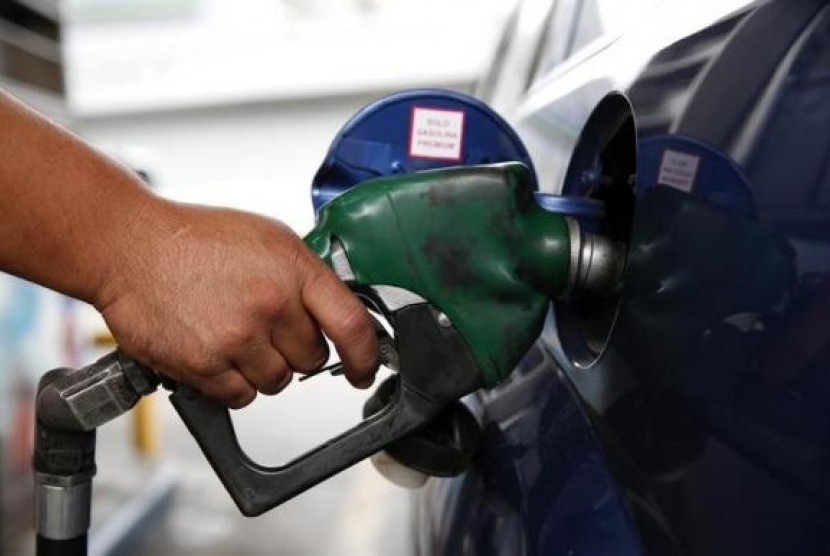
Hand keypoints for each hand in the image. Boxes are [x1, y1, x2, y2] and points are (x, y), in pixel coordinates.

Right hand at [94, 198, 378, 407]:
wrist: (129, 247)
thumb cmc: (195, 238)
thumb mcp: (268, 238)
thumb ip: (305, 276)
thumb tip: (333, 312)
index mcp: (294, 270)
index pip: (352, 325)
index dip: (366, 356)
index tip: (365, 369)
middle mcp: (271, 305)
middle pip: (312, 359)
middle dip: (296, 350)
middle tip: (268, 329)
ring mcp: (237, 338)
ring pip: (277, 382)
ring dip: (264, 368)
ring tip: (235, 336)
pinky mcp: (204, 365)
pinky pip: (240, 396)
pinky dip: (233, 383)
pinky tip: (217, 353)